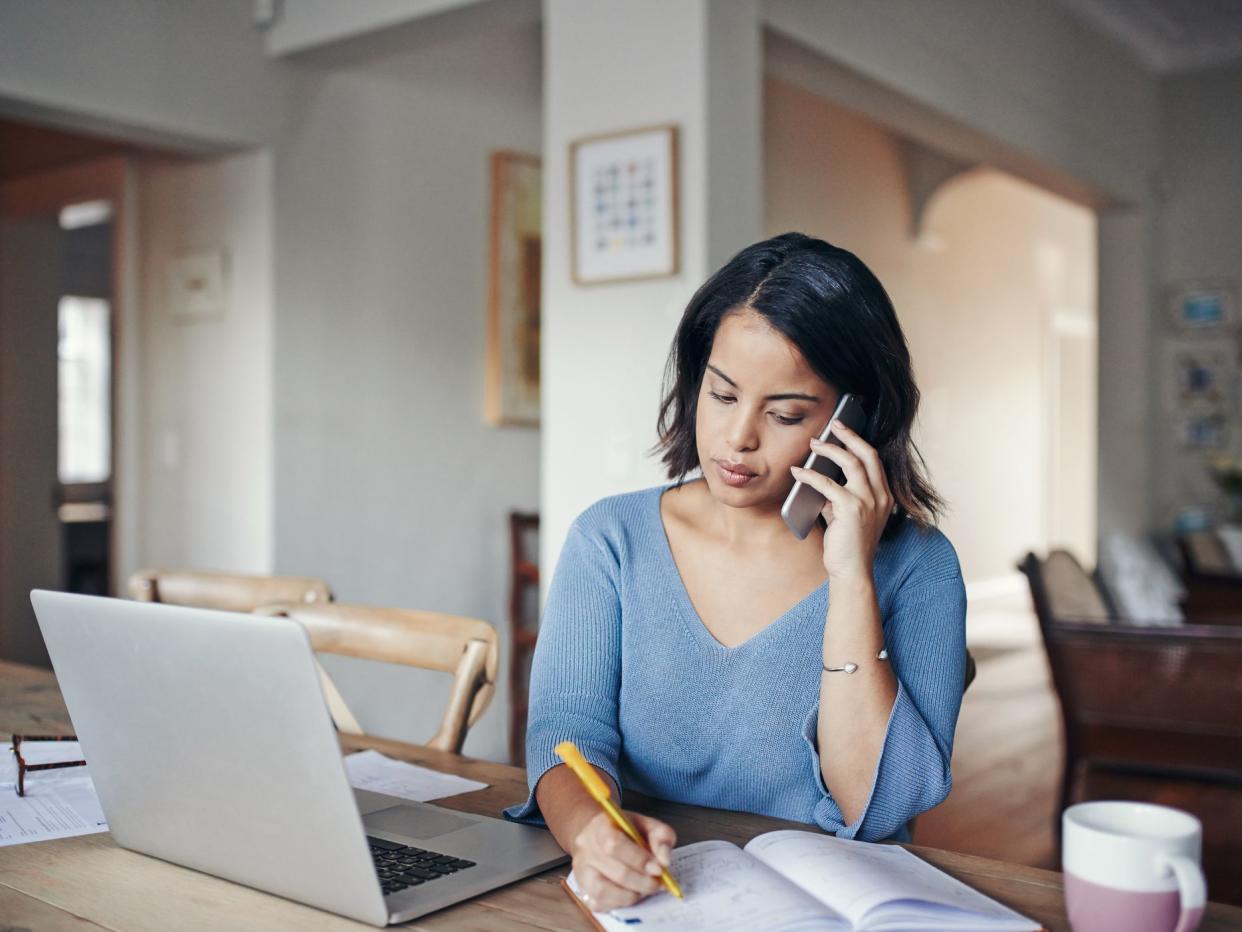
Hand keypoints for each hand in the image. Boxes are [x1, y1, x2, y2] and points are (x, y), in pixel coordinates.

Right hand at [570, 809, 675, 911]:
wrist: (601, 835)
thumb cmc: (626, 831)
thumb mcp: (648, 825)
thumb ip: (661, 837)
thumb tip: (664, 860)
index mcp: (600, 826)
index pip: (614, 844)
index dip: (639, 860)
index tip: (659, 869)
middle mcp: (586, 848)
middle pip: (615, 872)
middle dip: (643, 882)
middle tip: (658, 883)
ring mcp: (580, 870)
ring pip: (603, 892)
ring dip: (631, 895)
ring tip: (644, 889)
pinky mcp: (581, 888)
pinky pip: (598, 904)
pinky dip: (618, 903)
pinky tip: (630, 894)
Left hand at [790, 419, 893, 581]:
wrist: (852, 571)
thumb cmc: (847, 545)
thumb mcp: (847, 515)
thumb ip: (839, 496)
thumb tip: (819, 476)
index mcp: (884, 496)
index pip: (874, 461)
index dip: (858, 442)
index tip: (843, 429)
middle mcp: (881, 496)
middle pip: (868, 454)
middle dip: (849, 436)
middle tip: (833, 424)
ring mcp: (869, 502)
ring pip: (851, 463)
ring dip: (830, 450)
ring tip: (813, 444)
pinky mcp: (852, 509)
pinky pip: (828, 484)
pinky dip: (810, 475)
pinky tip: (797, 472)